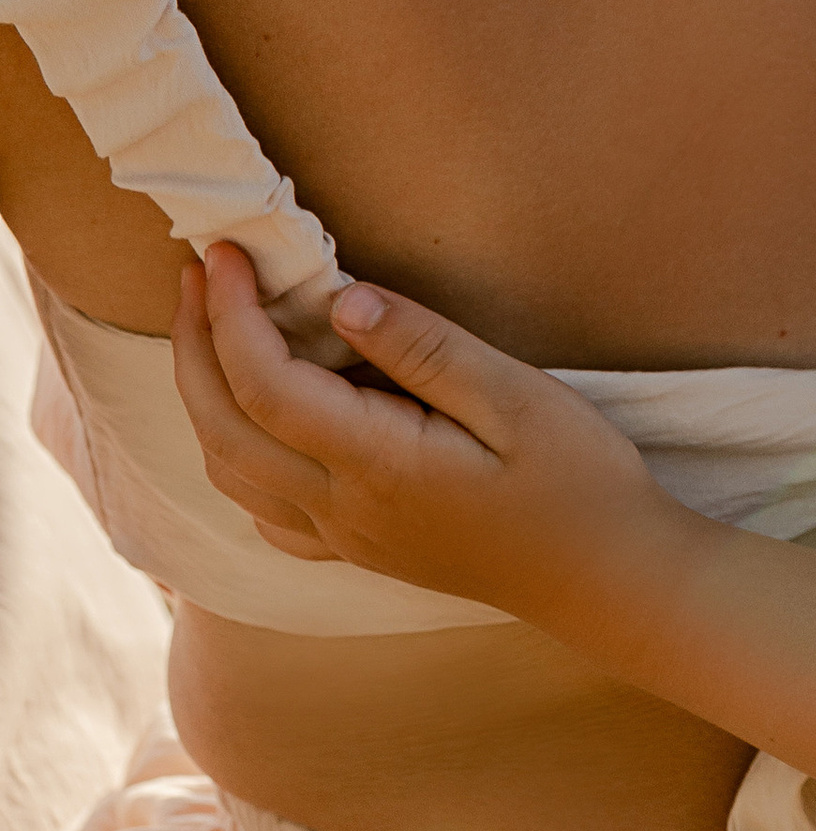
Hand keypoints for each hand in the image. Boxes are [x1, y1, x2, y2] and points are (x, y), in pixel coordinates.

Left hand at [174, 243, 678, 620]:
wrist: (605, 576)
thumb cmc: (577, 481)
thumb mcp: (520, 398)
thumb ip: (427, 350)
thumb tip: (342, 303)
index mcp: (380, 464)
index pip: (266, 385)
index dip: (231, 314)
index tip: (225, 254)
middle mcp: (345, 509)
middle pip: (223, 429)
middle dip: (195, 345)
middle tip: (198, 274)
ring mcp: (347, 537)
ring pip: (231, 472)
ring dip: (204, 396)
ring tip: (213, 328)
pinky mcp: (361, 550)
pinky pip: (264, 510)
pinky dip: (235, 455)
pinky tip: (258, 420)